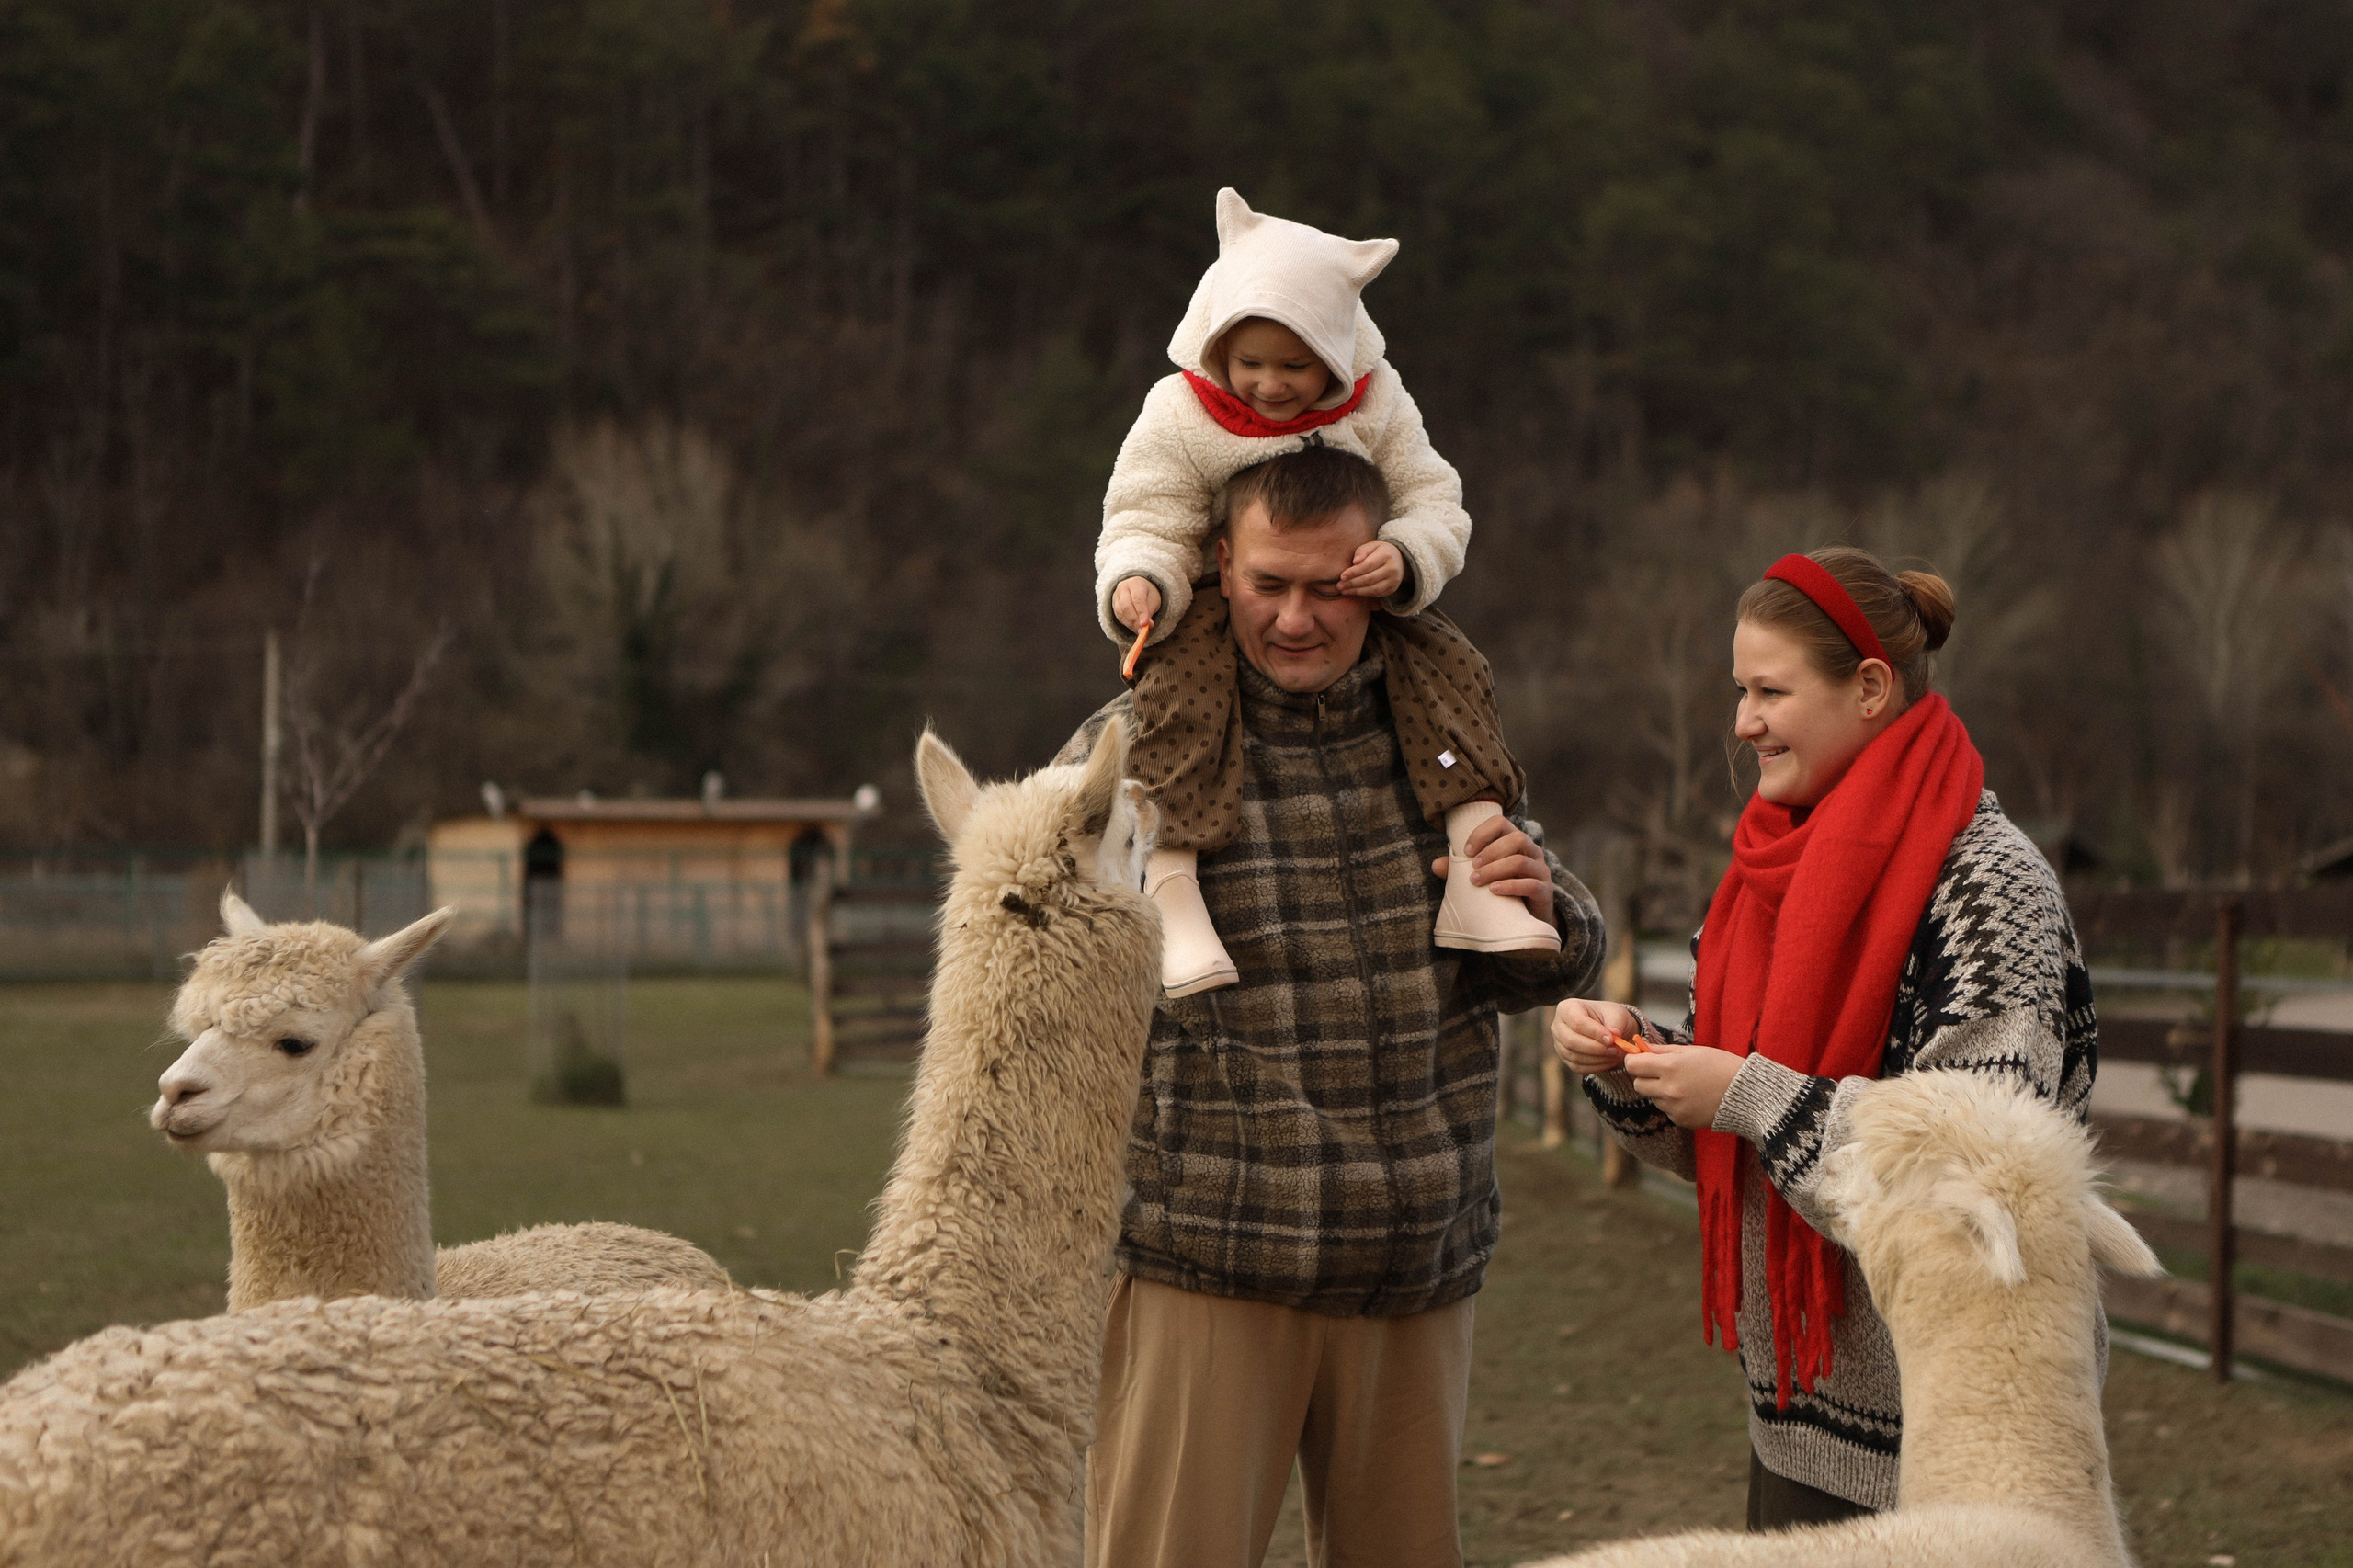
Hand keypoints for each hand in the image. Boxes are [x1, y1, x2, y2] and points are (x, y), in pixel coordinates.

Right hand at [1113, 577, 1162, 631]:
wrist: (1138, 587)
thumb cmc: (1147, 594)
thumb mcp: (1153, 600)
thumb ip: (1149, 612)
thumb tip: (1147, 626)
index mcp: (1136, 583)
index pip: (1138, 599)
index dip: (1141, 613)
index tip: (1145, 624)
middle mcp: (1123, 588)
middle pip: (1126, 606)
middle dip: (1135, 621)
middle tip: (1143, 630)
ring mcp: (1116, 596)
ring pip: (1121, 612)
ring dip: (1131, 624)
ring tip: (1140, 630)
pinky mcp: (1113, 604)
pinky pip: (1119, 616)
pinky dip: (1127, 624)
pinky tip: (1134, 627)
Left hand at [1337, 540, 1404, 599]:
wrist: (1399, 560)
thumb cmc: (1379, 551)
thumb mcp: (1371, 546)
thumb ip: (1362, 551)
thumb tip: (1355, 562)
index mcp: (1386, 555)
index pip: (1367, 566)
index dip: (1353, 572)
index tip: (1342, 576)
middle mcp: (1392, 569)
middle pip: (1369, 579)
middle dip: (1352, 583)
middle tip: (1339, 585)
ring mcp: (1394, 581)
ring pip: (1372, 589)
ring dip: (1356, 591)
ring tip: (1343, 590)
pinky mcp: (1392, 589)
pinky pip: (1376, 594)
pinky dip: (1363, 594)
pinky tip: (1353, 592)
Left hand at [1430, 813, 1551, 925]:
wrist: (1527, 917)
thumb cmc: (1501, 889)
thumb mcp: (1481, 876)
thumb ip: (1458, 870)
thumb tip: (1435, 864)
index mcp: (1515, 841)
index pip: (1501, 823)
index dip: (1482, 833)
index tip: (1466, 851)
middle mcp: (1531, 851)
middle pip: (1516, 839)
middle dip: (1490, 851)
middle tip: (1472, 867)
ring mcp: (1540, 870)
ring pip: (1521, 861)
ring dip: (1495, 869)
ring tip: (1477, 881)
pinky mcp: (1545, 891)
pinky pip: (1531, 884)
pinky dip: (1510, 886)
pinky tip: (1493, 891)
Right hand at [1551, 998, 1646, 1074]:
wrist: (1608, 1029)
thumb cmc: (1610, 1017)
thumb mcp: (1617, 1014)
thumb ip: (1616, 1024)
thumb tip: (1614, 1035)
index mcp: (1567, 1008)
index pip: (1577, 1022)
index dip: (1595, 1032)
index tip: (1612, 1039)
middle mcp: (1558, 1026)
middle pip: (1571, 1041)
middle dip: (1596, 1048)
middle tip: (1616, 1049)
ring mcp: (1559, 1044)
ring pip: (1575, 1057)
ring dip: (1598, 1059)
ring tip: (1615, 1054)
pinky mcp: (1565, 1059)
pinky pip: (1578, 1067)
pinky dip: (1596, 1067)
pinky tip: (1609, 1061)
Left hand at [1623, 1040, 1745, 1129]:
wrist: (1746, 1094)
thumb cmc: (1721, 1066)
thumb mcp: (1692, 1051)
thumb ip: (1663, 1050)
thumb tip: (1640, 1046)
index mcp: (1670, 1068)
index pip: (1632, 1065)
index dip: (1634, 1061)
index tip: (1641, 1059)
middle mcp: (1669, 1090)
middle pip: (1638, 1085)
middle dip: (1645, 1077)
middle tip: (1661, 1072)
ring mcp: (1674, 1108)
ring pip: (1653, 1098)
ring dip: (1660, 1091)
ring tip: (1684, 1084)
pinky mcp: (1681, 1120)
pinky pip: (1666, 1111)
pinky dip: (1673, 1104)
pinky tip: (1691, 1097)